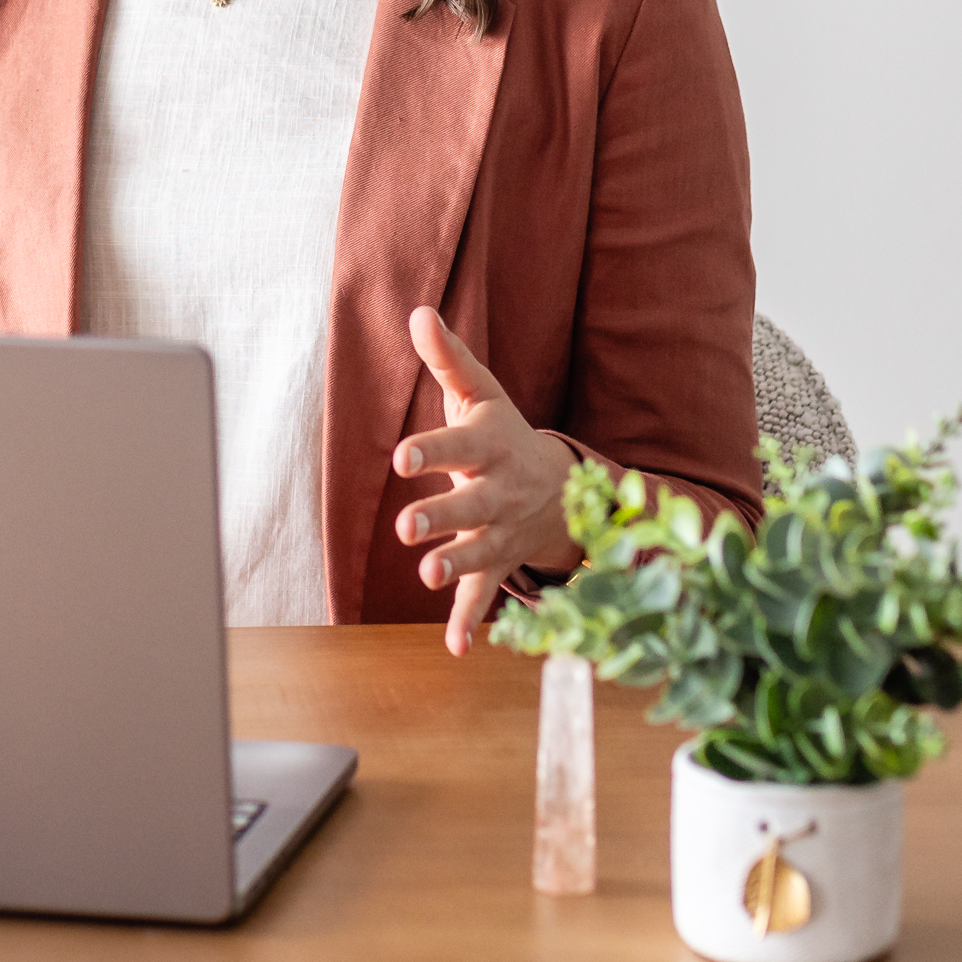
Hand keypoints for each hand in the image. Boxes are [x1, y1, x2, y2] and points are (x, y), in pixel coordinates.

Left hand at [390, 306, 579, 657]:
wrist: (560, 487)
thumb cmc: (501, 432)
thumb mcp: (479, 392)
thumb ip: (447, 358)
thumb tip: (416, 312)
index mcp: (488, 446)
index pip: (457, 446)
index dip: (431, 452)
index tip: (400, 458)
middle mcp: (497, 491)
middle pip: (469, 505)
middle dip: (440, 517)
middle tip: (406, 527)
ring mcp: (500, 532)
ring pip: (477, 552)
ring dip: (452, 565)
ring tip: (423, 576)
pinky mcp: (496, 563)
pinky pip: (484, 595)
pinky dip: (468, 621)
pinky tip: (454, 648)